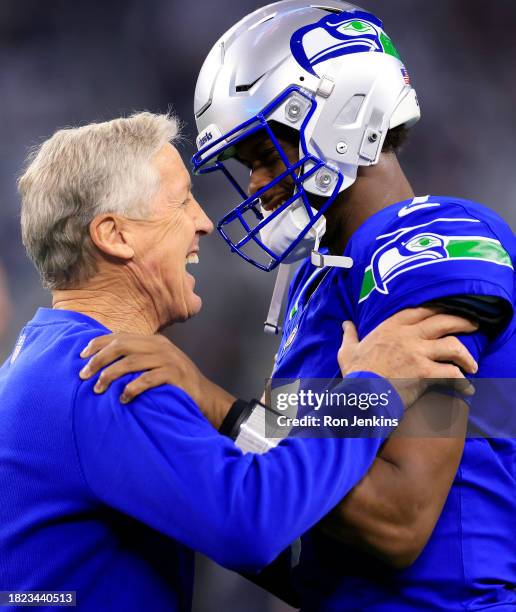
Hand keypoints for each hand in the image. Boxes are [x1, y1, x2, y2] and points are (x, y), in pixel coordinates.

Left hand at [79, 333, 234, 428]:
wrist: (205, 396)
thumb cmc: (175, 384)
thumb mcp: (156, 365)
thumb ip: (137, 359)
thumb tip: (104, 363)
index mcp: (153, 340)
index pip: (120, 336)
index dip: (98, 344)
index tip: (81, 355)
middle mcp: (159, 346)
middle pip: (121, 346)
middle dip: (99, 359)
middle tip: (84, 375)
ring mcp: (168, 360)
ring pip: (131, 362)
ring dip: (110, 375)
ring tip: (98, 389)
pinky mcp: (174, 375)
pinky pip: (147, 379)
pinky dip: (132, 388)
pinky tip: (123, 398)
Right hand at [338, 307, 477, 406]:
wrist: (360, 395)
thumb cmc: (355, 374)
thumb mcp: (348, 350)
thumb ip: (350, 334)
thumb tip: (345, 323)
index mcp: (391, 327)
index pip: (421, 310)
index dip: (437, 309)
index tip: (447, 312)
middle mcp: (407, 336)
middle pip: (443, 321)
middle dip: (462, 322)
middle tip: (473, 326)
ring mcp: (417, 354)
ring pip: (453, 345)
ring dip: (466, 355)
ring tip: (472, 365)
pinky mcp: (424, 373)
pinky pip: (451, 373)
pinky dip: (462, 382)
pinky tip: (466, 388)